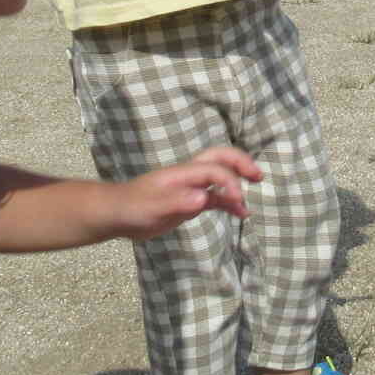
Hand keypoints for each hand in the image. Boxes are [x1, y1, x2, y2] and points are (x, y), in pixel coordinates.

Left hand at [110, 146, 261, 238]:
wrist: (116, 215)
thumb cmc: (131, 208)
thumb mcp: (152, 208)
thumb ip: (177, 202)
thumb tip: (204, 198)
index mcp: (182, 173)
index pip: (213, 169)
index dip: (229, 182)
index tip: (236, 201)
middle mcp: (189, 177)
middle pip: (219, 159)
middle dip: (240, 164)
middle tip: (258, 176)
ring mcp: (190, 188)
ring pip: (220, 179)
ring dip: (237, 185)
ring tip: (249, 205)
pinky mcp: (189, 202)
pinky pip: (214, 198)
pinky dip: (228, 203)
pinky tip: (239, 214)